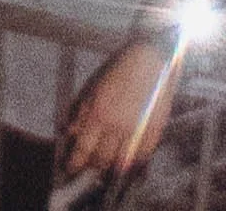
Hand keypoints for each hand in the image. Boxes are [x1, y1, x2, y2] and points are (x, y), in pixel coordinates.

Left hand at [65, 41, 175, 175]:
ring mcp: (137, 131)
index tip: (71, 168)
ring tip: (107, 165)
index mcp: (99, 113)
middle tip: (89, 166)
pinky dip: (133, 162)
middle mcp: (117, 126)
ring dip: (112, 167)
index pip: (83, 149)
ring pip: (122, 164)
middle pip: (102, 160)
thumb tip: (70, 132)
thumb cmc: (120, 68)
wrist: (151, 58)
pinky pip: (142, 157)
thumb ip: (81, 111)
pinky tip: (127, 159)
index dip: (75, 163)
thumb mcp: (93, 86)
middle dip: (92, 166)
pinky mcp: (155, 131)